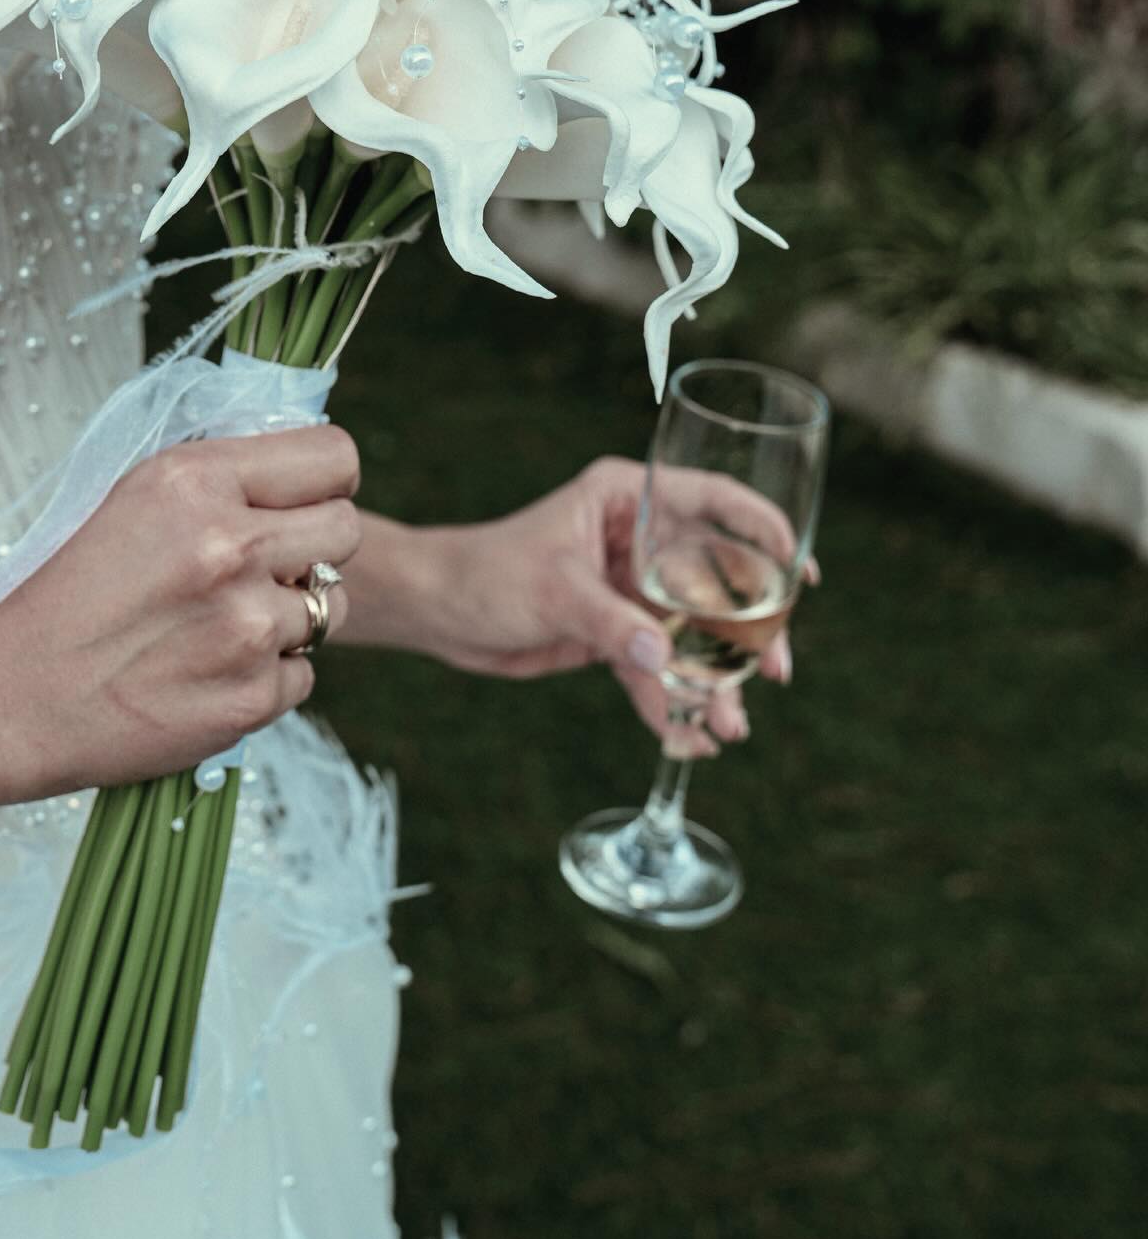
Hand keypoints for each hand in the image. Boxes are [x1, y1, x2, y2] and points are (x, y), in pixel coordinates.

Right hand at [0, 426, 361, 801]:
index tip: (306, 498)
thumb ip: (221, 477)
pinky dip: (264, 676)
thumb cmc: (66, 592)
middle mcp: (231, 547)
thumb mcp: (133, 497)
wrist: (6, 699)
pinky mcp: (251, 698)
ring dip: (289, 616)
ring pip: (331, 607)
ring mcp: (246, 628)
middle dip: (316, 547)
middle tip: (266, 567)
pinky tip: (203, 673)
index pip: (333, 457)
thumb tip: (303, 464)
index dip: (326, 480)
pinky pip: (303, 673)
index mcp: (196, 481)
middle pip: (346, 530)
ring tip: (218, 625)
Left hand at [415, 457, 809, 756]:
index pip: (711, 501)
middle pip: (714, 580)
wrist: (437, 613)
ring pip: (690, 634)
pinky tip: (691, 738)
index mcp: (625, 499)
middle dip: (746, 631)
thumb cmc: (484, 574)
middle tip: (773, 672)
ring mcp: (628, 589)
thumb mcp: (552, 591)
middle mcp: (635, 539)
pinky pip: (655, 668)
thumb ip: (611, 624)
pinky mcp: (613, 632)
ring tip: (730, 727)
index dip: (763, 529)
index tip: (801, 569)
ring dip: (711, 681)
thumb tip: (664, 661)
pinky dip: (671, 702)